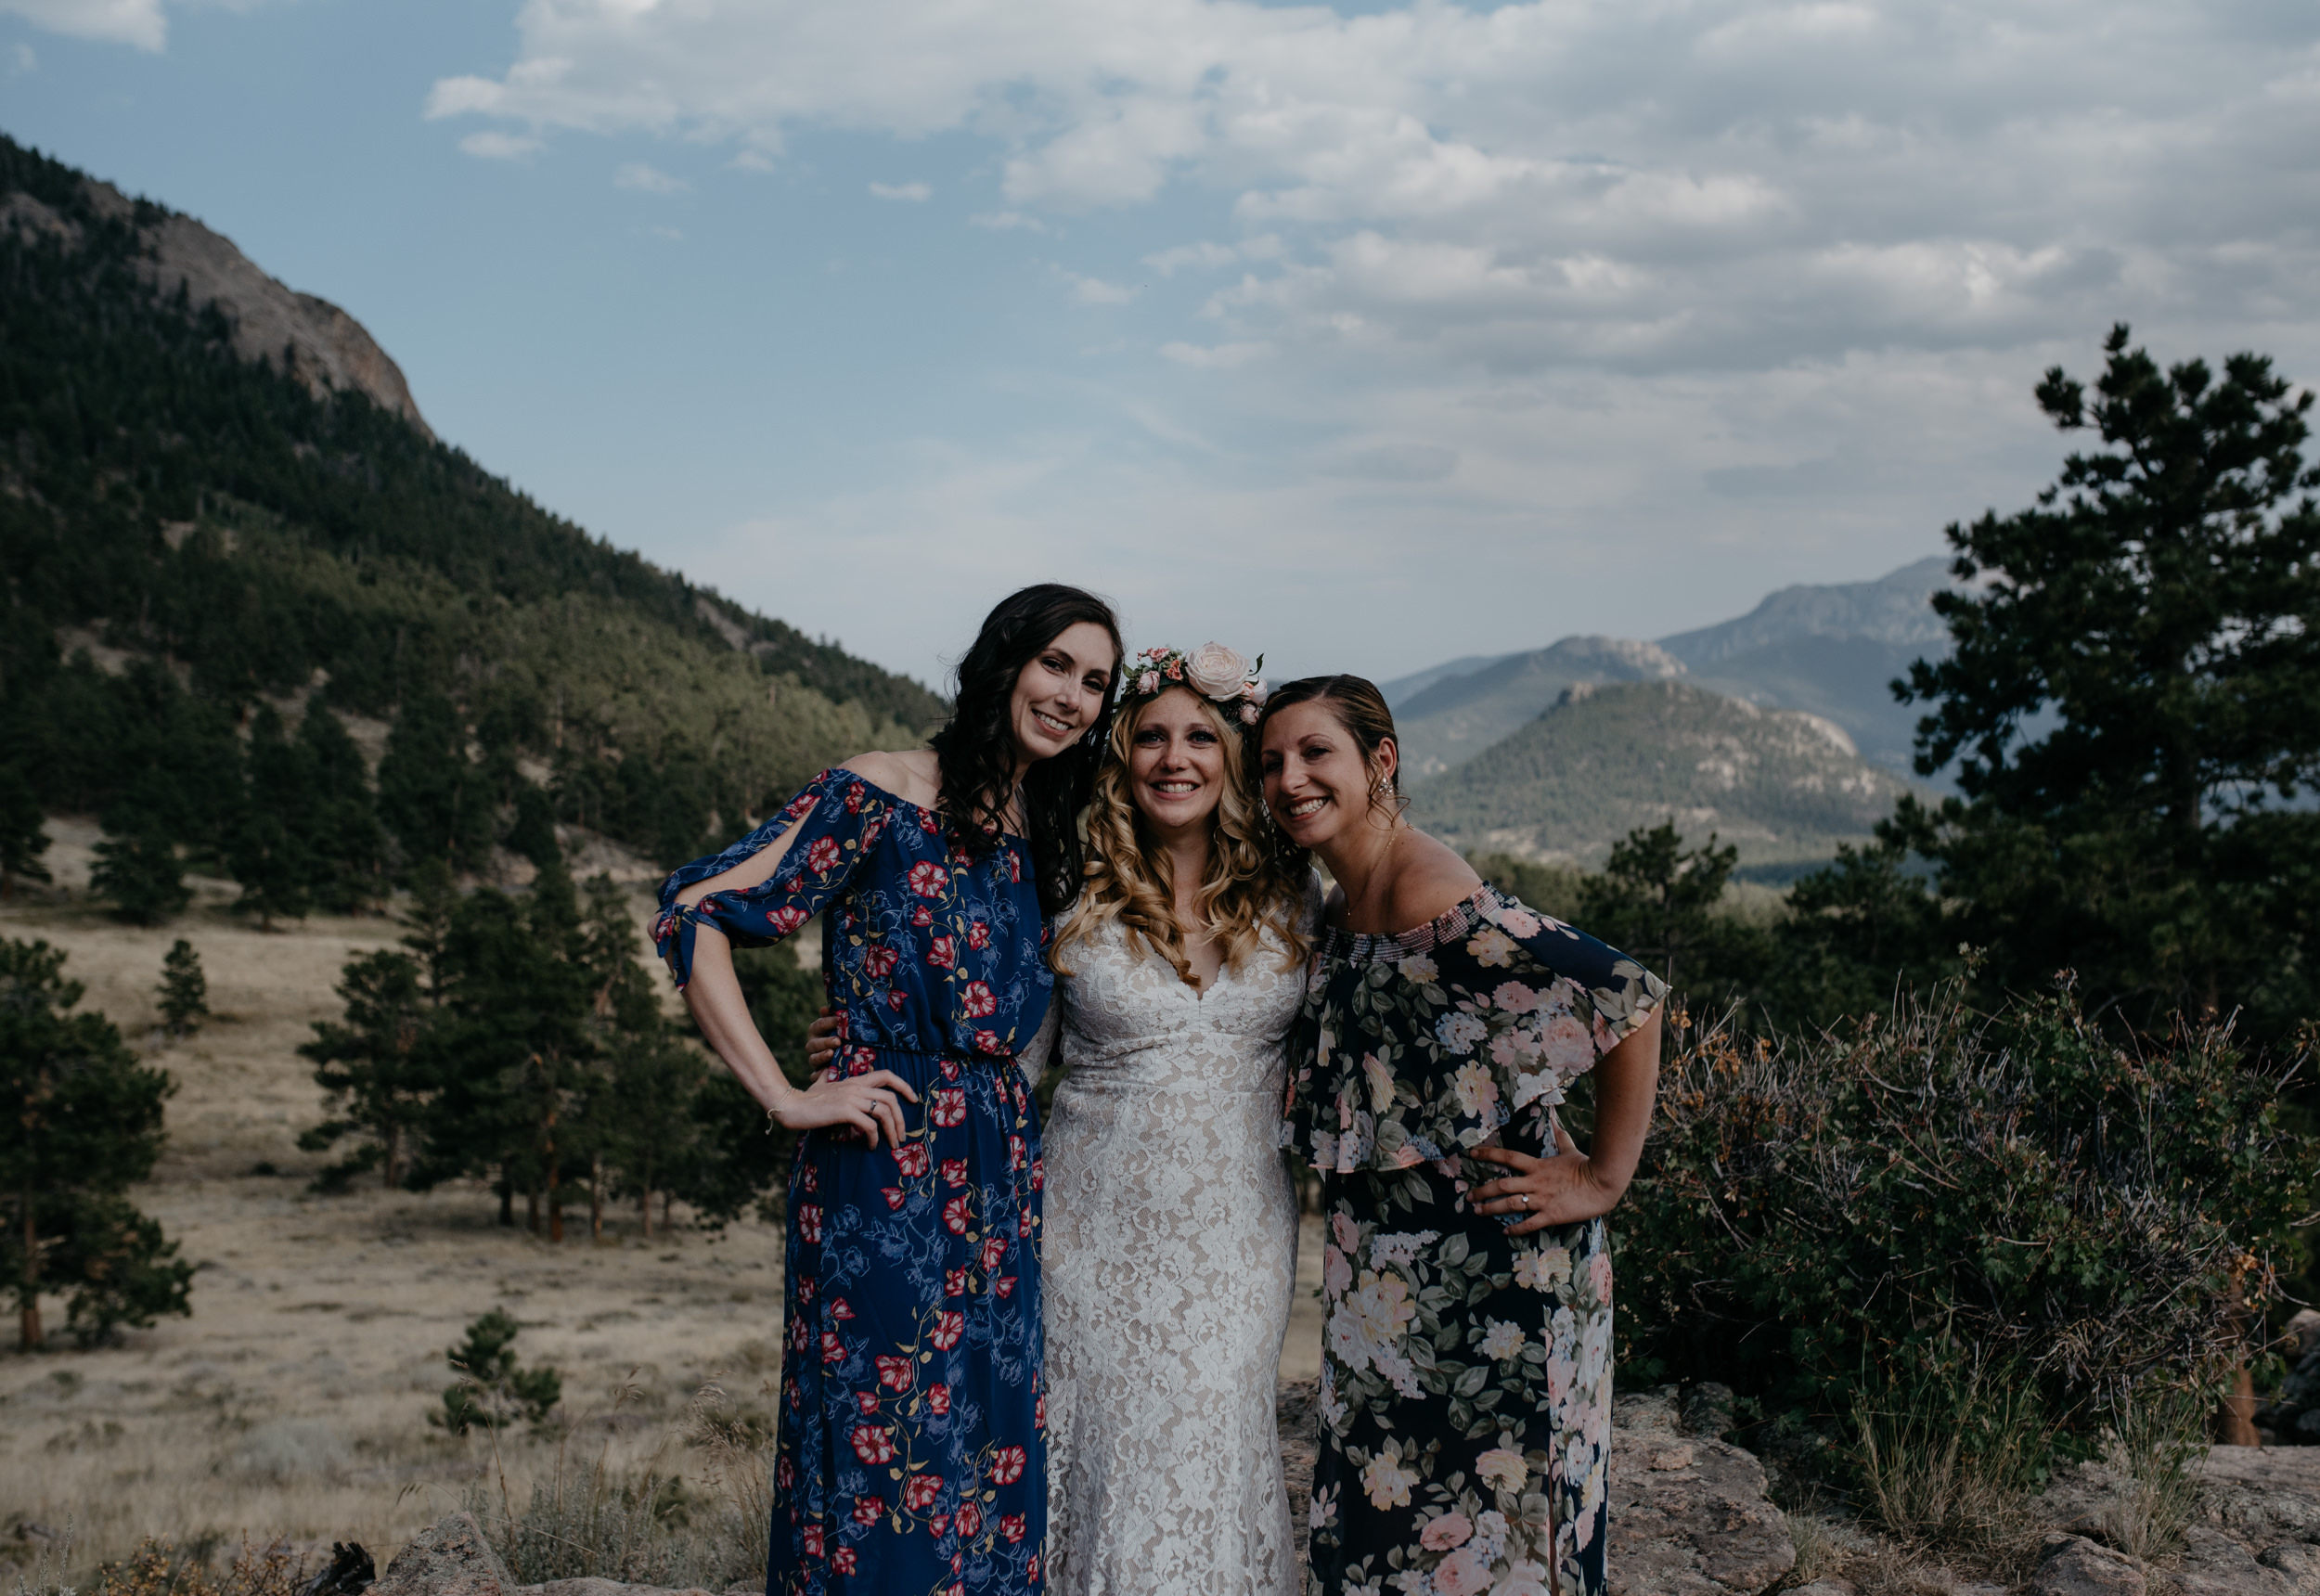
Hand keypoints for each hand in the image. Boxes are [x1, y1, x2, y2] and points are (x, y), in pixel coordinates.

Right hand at [769, 1066, 918, 1148]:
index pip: (887, 1075)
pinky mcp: (845, 1111)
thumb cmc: (805, 1098)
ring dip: (892, 1130)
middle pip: (890, 1098)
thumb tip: (823, 1072)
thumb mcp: (820, 1084)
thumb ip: (826, 1078)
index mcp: (855, 1080)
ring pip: (884, 1111)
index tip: (913, 1100)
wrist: (790, 1105)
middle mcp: (856, 1087)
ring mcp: (851, 1098)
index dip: (904, 1086)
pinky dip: (874, 1137)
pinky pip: (869, 1125)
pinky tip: (870, 1145)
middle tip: (902, 1136)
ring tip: (892, 1144)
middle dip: (901, 1119)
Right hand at [804, 1006, 842, 1072]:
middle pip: (814, 1043)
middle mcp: (813, 1045)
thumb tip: (825, 1008)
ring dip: (822, 1056)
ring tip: (831, 1053)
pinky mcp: (818, 1074)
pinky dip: (819, 1075)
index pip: (818, 1025)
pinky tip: (826, 1072)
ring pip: (813, 1059)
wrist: (848, 1057)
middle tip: (838, 1041)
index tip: (839, 1020)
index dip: (827, 1022)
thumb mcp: (842, 1026)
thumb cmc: (844, 1037)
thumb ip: (835, 1016)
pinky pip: (814, 1076)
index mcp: (817, 1032)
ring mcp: (815, 1060)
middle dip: (825, 1041)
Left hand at [1469, 1122, 1622, 1234]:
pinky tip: (1505, 1231)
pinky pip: (1529, 1224)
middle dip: (1483, 1191)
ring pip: (1511, 1204)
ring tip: (1477, 1212)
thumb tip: (1554, 1120)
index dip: (1488, 1154)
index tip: (1471, 1154)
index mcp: (1538, 1166)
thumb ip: (1559, 1137)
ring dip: (1492, 1209)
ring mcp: (1543, 1199)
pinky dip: (1516, 1229)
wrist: (1603, 1184)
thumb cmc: (1586, 1167)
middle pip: (1502, 1184)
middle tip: (1469, 1196)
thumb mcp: (1570, 1149)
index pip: (1508, 1157)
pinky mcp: (1552, 1215)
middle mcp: (1536, 1182)